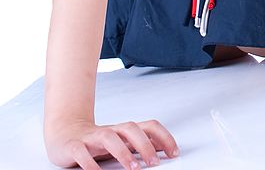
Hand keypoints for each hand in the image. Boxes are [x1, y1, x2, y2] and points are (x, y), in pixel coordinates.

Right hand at [46, 119, 178, 169]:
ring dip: (123, 151)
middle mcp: (111, 130)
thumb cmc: (97, 140)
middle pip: (130, 128)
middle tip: (155, 162)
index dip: (164, 137)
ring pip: (109, 137)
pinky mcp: (74, 146)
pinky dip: (90, 163)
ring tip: (133, 167)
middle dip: (145, 144)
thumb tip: (163, 148)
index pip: (149, 126)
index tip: (174, 153)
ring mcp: (92, 137)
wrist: (65, 132)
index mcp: (124, 130)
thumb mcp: (121, 141)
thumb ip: (139, 144)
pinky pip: (82, 152)